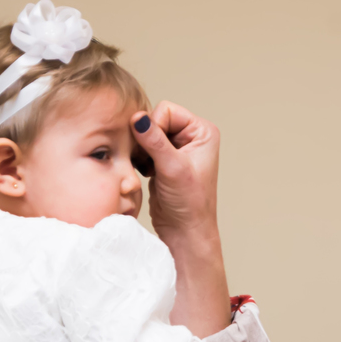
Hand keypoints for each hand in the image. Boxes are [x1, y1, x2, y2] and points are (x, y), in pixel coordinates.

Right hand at [131, 101, 220, 240]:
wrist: (184, 231)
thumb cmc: (189, 203)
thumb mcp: (172, 168)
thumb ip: (154, 141)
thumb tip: (138, 117)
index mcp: (202, 132)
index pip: (167, 110)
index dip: (154, 127)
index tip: (155, 152)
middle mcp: (192, 136)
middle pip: (155, 120)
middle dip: (146, 139)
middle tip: (150, 162)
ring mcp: (177, 148)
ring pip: (146, 134)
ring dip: (141, 149)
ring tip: (149, 168)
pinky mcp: (163, 160)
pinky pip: (143, 147)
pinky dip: (139, 157)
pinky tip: (145, 172)